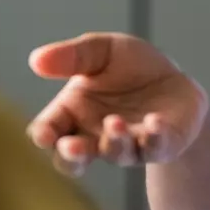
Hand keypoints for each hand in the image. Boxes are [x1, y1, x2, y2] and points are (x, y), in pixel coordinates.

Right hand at [27, 33, 208, 177]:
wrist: (174, 79)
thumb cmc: (129, 67)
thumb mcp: (100, 50)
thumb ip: (71, 56)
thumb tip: (35, 61)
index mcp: (73, 113)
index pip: (49, 130)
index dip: (43, 135)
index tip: (43, 135)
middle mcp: (96, 136)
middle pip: (72, 158)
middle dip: (70, 156)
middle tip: (72, 146)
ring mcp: (129, 144)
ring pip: (114, 153)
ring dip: (113, 140)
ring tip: (114, 122)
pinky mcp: (161, 145)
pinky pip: (155, 147)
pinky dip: (154, 137)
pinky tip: (154, 122)